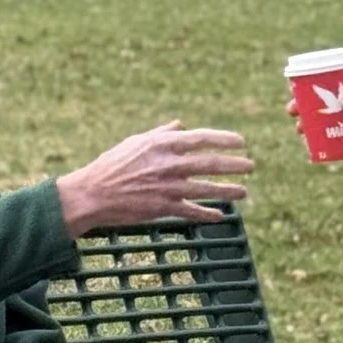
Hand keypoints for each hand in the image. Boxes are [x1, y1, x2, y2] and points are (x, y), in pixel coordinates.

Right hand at [56, 123, 252, 235]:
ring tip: (244, 192)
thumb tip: (181, 126)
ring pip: (205, 189)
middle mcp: (168, 165)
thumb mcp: (135, 142)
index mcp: (162, 145)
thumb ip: (161, 134)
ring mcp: (166, 188)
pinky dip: (207, 214)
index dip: (224, 140)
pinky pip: (191, 211)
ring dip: (228, 190)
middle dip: (234, 165)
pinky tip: (220, 215)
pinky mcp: (162, 208)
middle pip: (209, 163)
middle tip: (251, 166)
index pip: (201, 138)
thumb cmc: (112, 165)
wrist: (92, 193)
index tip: (240, 142)